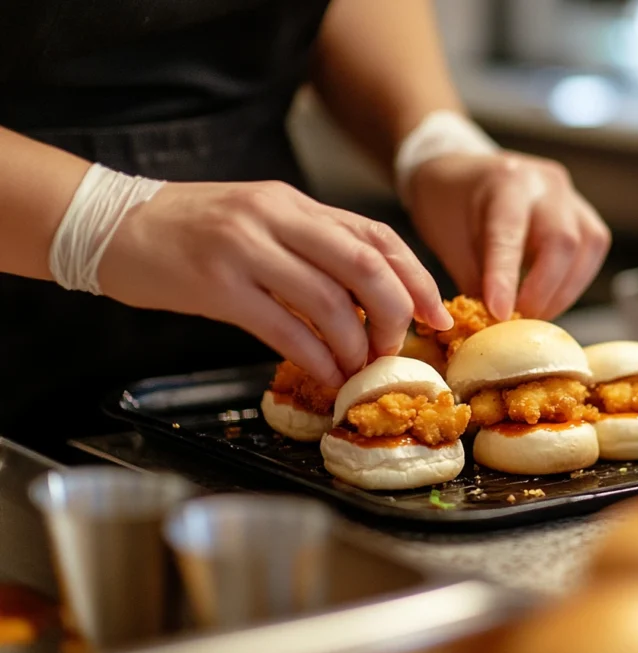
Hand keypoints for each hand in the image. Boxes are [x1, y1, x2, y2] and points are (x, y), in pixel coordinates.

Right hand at [98, 180, 452, 385]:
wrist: (112, 223)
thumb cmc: (192, 229)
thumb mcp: (261, 221)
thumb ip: (312, 248)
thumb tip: (368, 298)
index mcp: (294, 202)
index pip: (376, 235)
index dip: (415, 276)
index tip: (436, 313)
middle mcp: (277, 218)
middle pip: (366, 264)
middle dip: (394, 313)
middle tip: (395, 349)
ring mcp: (247, 249)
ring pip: (330, 302)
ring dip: (354, 347)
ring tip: (358, 370)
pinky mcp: (217, 285)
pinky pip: (285, 329)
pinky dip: (316, 359)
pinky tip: (326, 377)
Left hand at [407, 152, 610, 319]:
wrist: (460, 172)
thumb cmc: (449, 207)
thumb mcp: (449, 242)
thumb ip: (476, 281)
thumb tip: (496, 326)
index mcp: (504, 180)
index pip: (509, 234)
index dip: (505, 278)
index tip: (499, 314)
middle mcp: (544, 182)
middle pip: (563, 241)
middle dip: (543, 291)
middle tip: (520, 321)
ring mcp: (569, 194)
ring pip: (588, 246)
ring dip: (564, 291)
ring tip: (535, 314)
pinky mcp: (582, 211)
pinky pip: (593, 248)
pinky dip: (574, 280)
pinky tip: (551, 296)